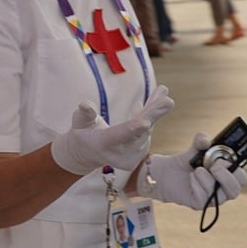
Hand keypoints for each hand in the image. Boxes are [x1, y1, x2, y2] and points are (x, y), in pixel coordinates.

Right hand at [49, 85, 173, 176]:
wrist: (89, 154)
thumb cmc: (83, 133)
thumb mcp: (79, 123)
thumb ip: (85, 114)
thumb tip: (86, 105)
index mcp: (103, 144)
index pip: (118, 135)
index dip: (132, 129)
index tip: (146, 122)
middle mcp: (119, 153)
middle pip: (138, 132)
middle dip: (153, 115)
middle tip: (167, 101)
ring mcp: (132, 155)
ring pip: (146, 129)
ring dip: (156, 110)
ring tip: (163, 92)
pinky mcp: (140, 152)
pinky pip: (148, 129)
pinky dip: (153, 114)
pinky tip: (159, 97)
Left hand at [143, 134, 246, 209]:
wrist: (168, 173)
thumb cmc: (188, 161)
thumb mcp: (195, 148)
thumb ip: (201, 140)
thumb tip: (205, 140)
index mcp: (228, 175)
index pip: (242, 177)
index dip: (238, 169)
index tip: (226, 159)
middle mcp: (224, 188)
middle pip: (236, 189)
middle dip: (226, 176)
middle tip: (214, 166)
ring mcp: (213, 198)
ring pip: (220, 194)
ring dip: (208, 179)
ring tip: (197, 170)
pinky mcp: (201, 204)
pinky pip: (204, 198)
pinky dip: (197, 185)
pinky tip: (191, 179)